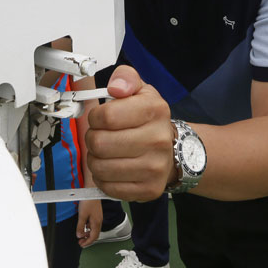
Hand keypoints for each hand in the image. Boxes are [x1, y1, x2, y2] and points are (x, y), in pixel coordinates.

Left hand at [76, 199, 101, 247]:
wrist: (92, 190)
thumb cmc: (88, 201)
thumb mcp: (82, 215)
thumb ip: (80, 226)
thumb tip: (79, 235)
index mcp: (96, 223)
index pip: (93, 237)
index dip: (87, 243)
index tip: (82, 245)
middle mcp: (99, 221)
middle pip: (95, 234)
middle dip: (88, 240)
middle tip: (81, 242)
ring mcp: (98, 217)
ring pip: (94, 229)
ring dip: (88, 234)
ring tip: (81, 235)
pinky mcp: (96, 213)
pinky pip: (93, 224)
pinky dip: (89, 228)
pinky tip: (84, 226)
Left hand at [86, 66, 175, 201]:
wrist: (175, 150)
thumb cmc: (149, 120)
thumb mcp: (140, 90)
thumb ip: (125, 78)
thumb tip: (116, 87)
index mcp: (154, 110)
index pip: (106, 116)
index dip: (95, 117)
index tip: (100, 118)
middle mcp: (158, 140)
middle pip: (100, 143)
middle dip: (92, 139)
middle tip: (100, 136)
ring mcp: (155, 167)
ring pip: (100, 167)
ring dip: (95, 160)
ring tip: (105, 153)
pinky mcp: (149, 189)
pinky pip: (108, 187)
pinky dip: (103, 178)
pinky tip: (112, 168)